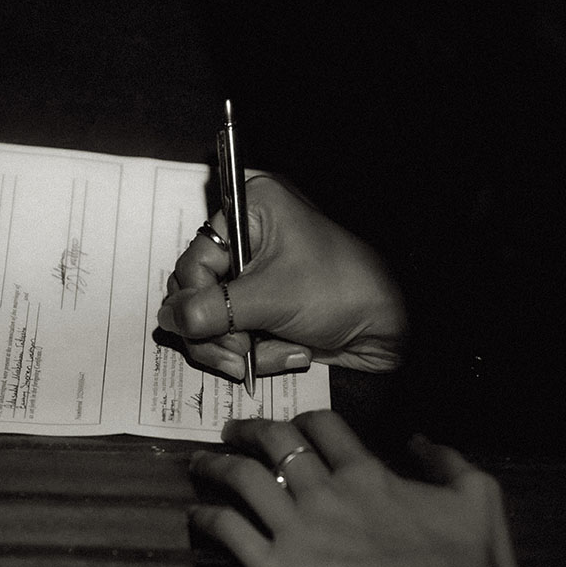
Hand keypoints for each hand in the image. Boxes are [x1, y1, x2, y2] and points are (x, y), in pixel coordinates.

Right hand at [157, 176, 405, 376]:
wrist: (396, 330)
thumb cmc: (344, 291)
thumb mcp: (274, 297)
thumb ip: (215, 309)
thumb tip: (169, 319)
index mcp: (249, 212)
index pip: (193, 260)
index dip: (197, 301)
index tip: (214, 329)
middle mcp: (245, 240)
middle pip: (193, 293)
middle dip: (215, 331)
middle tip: (239, 352)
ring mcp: (251, 279)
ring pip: (207, 321)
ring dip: (234, 348)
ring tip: (267, 354)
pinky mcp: (260, 310)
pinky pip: (231, 337)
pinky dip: (253, 353)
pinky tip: (289, 353)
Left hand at [189, 410, 518, 566]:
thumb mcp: (477, 497)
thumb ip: (447, 460)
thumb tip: (419, 439)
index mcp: (365, 473)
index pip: (320, 426)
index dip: (300, 419)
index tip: (289, 424)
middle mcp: (324, 492)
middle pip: (272, 442)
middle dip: (247, 430)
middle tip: (231, 431)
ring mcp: (297, 529)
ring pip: (242, 478)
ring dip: (216, 466)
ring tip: (200, 464)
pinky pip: (231, 532)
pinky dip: (208, 519)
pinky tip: (196, 515)